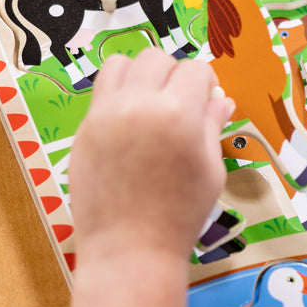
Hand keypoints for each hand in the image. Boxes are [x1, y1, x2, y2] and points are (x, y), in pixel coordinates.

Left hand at [69, 48, 233, 262]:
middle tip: (182, 104)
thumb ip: (213, 127)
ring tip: (151, 104)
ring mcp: (105, 114)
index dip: (207, 84)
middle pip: (158, 58)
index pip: (196, 70)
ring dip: (142, 75)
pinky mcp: (84, 128)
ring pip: (123, 63)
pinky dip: (118, 93)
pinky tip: (130, 121)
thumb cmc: (181, 215)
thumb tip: (222, 100)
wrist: (131, 248)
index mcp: (178, 114)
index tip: (209, 102)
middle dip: (175, 74)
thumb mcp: (211, 171)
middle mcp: (139, 103)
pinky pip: (101, 90)